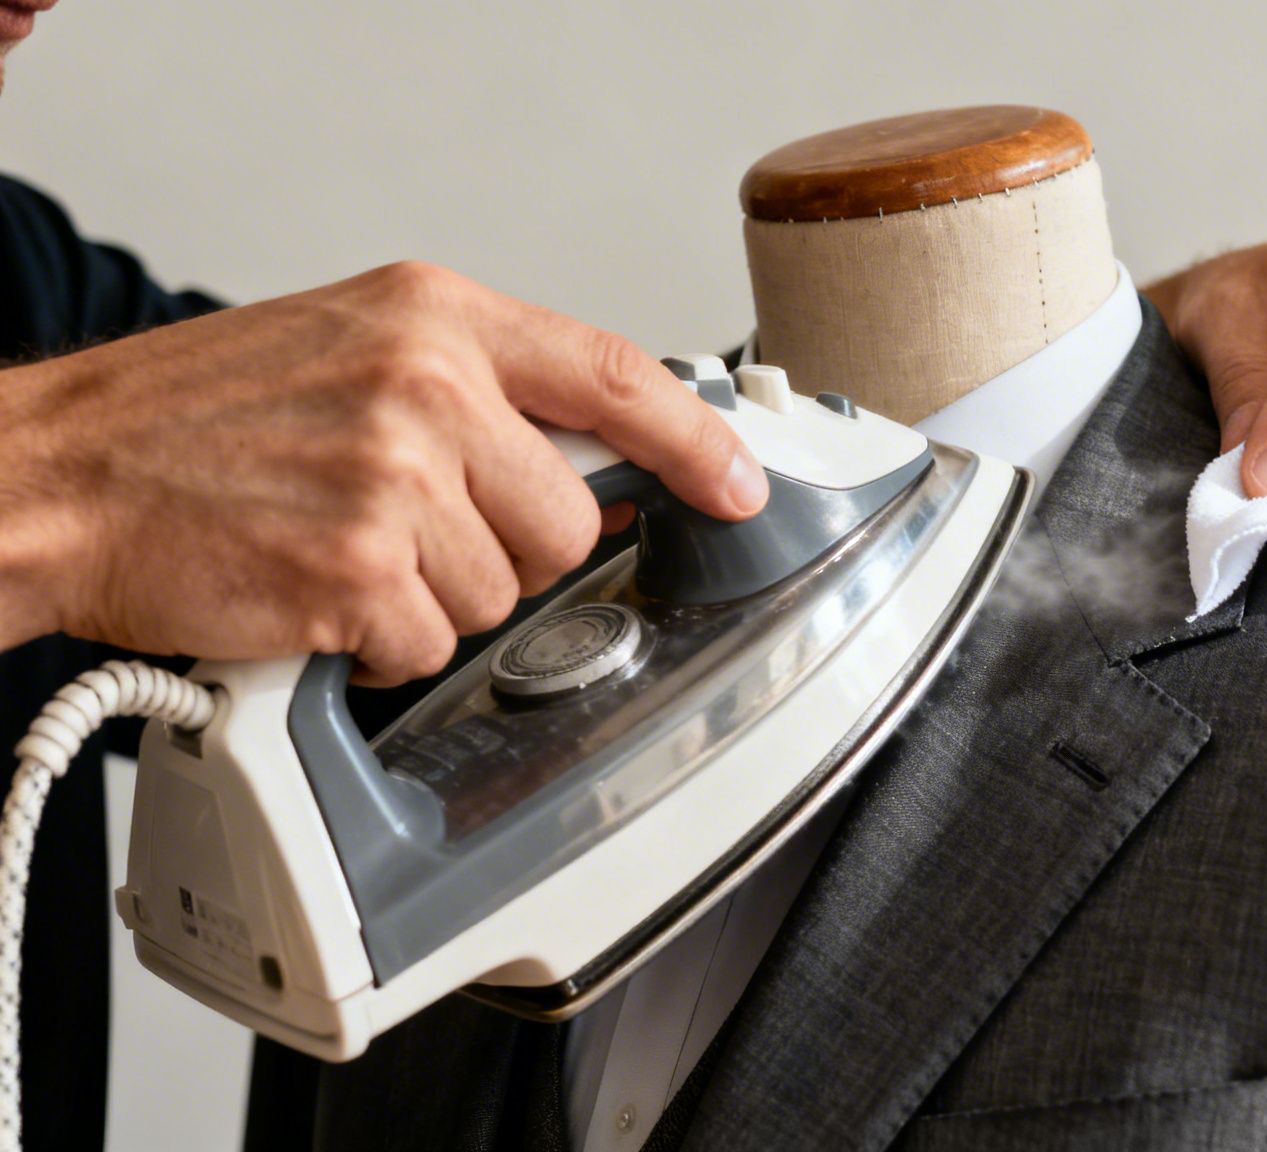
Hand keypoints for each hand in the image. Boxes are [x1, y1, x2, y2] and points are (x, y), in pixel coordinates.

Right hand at [0, 261, 766, 684]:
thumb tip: (605, 460)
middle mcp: (428, 386)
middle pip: (569, 519)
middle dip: (507, 549)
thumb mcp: (355, 347)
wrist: (58, 472)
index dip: (697, 439)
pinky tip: (315, 598)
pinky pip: (430, 645)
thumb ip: (482, 388)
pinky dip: (378, 646)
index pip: (616, 374)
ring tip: (342, 550)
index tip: (741, 481)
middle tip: (407, 526)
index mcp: (437, 317)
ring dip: (432, 600)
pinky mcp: (358, 571)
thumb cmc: (198, 419)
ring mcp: (396, 479)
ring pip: (503, 592)